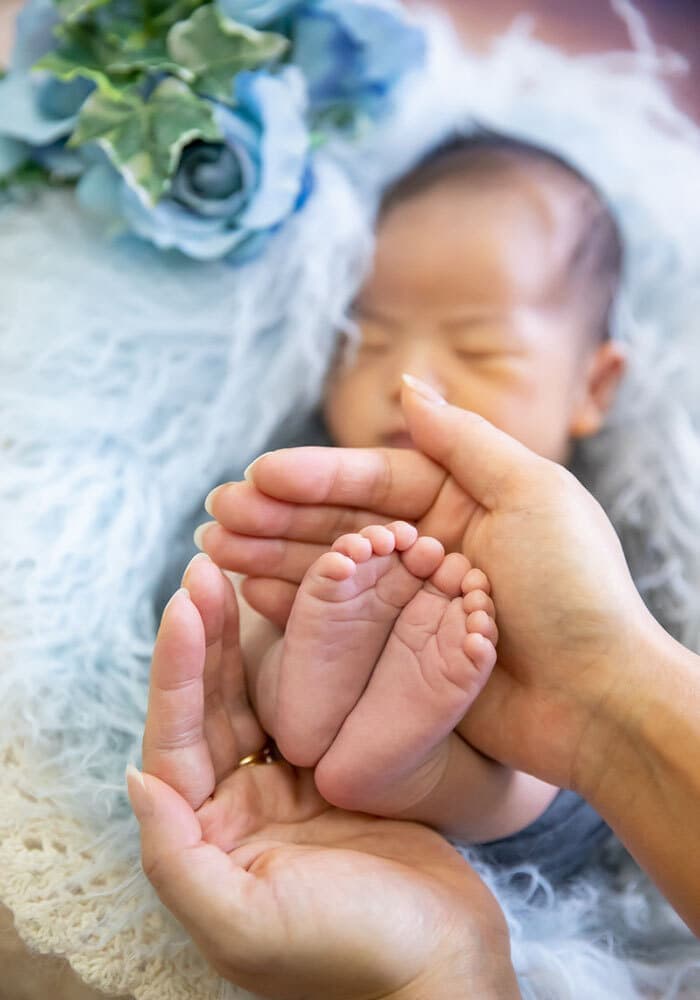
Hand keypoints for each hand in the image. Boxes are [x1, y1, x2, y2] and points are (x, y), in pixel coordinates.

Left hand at [128, 553, 517, 999]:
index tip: (187, 601)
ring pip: (256, 698)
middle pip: (210, 708)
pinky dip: (301, 662)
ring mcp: (289, 790)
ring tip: (237, 578)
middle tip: (206, 570)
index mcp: (206, 843)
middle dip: (205, 639)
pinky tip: (298, 620)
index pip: (176, 739)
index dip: (178, 668)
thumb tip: (137, 778)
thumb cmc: (349, 955)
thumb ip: (175, 858)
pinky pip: (309, 706)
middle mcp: (237, 811)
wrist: (443, 969)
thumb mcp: (244, 924)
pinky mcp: (337, 776)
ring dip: (244, 641)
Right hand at [200, 378, 660, 795]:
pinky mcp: (402, 653)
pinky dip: (294, 606)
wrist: (600, 700)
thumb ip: (464, 440)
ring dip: (272, 557)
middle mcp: (434, 546)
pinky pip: (338, 623)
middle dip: (278, 517)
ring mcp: (415, 601)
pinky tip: (250, 592)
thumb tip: (409, 385)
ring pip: (331, 570)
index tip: (258, 475)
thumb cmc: (574, 589)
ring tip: (215, 550)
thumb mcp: (532, 493)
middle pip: (341, 524)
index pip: (373, 481)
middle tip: (217, 516)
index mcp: (463, 501)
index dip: (315, 476)